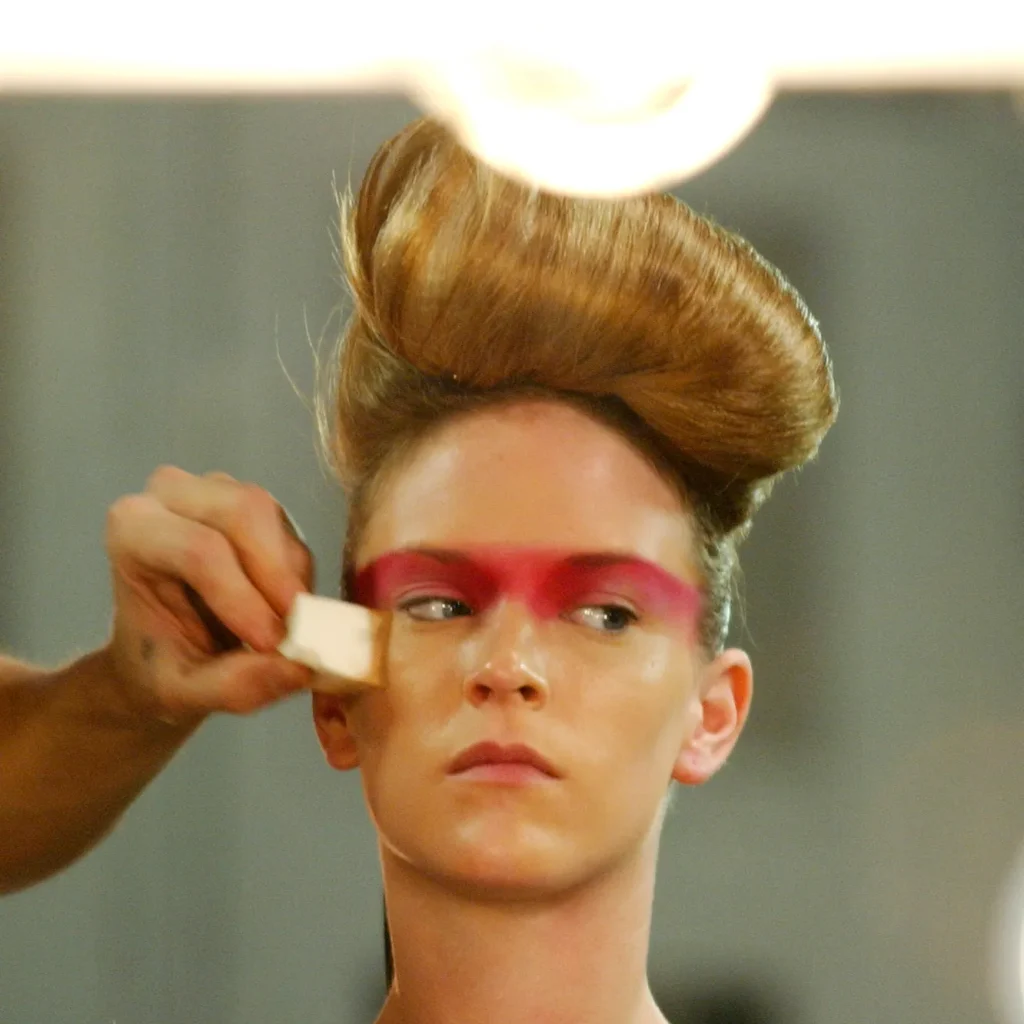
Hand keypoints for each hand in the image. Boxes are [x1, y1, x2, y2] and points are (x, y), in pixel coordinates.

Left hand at [103, 466, 314, 724]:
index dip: (242, 597)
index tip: (270, 646)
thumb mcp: (184, 695)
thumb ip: (234, 686)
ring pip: (272, 519)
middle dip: (277, 578)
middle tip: (295, 633)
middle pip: (243, 514)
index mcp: (131, 530)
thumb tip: (300, 667)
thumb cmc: (159, 667)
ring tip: (285, 630)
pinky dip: (299, 579)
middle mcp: (170, 493)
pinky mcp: (255, 505)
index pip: (199, 550)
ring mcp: (216, 491)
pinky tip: (284, 614)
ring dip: (291, 580)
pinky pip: (291, 536)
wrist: (165, 653)